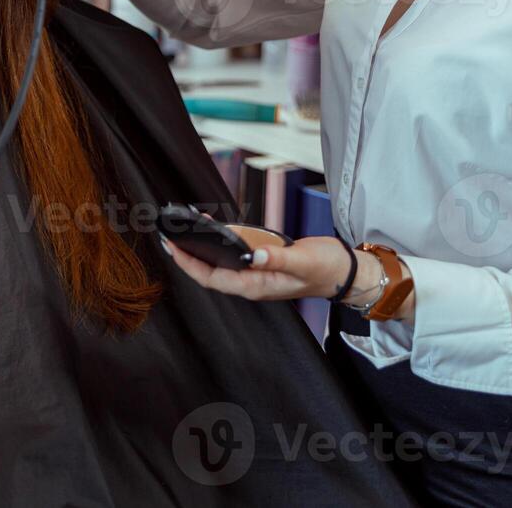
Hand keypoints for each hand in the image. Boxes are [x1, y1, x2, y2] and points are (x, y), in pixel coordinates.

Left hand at [161, 233, 379, 303]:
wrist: (344, 270)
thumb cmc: (326, 269)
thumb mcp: (303, 263)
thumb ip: (278, 260)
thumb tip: (253, 256)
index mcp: (256, 287)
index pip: (213, 279)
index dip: (190, 265)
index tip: (173, 248)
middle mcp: (251, 282)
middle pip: (210, 271)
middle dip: (187, 255)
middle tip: (167, 235)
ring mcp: (255, 271)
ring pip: (220, 261)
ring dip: (201, 246)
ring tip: (182, 227)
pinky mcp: (261, 260)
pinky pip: (233, 251)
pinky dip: (220, 238)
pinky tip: (210, 224)